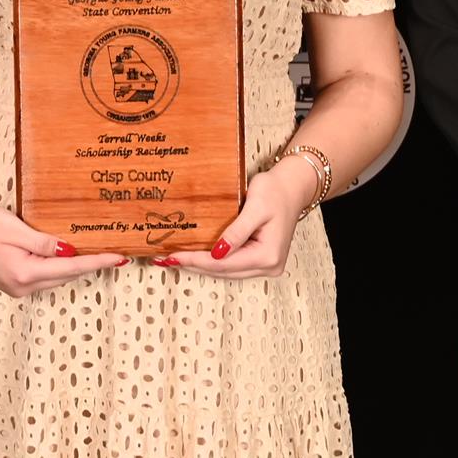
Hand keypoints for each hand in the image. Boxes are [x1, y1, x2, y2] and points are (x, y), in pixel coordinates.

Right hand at [0, 204, 128, 298]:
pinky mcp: (13, 284)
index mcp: (25, 273)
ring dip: (75, 266)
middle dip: (90, 264)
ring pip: (56, 277)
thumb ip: (43, 242)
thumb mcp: (14, 229)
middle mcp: (23, 286)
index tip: (119, 257)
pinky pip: (44, 276)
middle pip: (66, 275)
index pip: (71, 267)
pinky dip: (59, 267)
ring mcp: (18, 288)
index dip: (97, 261)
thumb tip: (69, 250)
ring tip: (97, 253)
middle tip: (114, 252)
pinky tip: (67, 256)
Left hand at [163, 157, 315, 278]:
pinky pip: (232, 265)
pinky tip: (195, 257)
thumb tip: (216, 253)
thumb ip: (236, 231)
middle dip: (193, 265)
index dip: (195, 260)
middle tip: (165, 259)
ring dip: (201, 265)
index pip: (223, 263)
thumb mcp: (255, 207)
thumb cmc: (276, 191)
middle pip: (223, 271)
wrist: (293, 186)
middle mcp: (269, 265)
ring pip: (226, 271)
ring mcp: (266, 265)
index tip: (173, 256)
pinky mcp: (261, 259)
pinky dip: (212, 261)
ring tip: (175, 259)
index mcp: (268, 255)